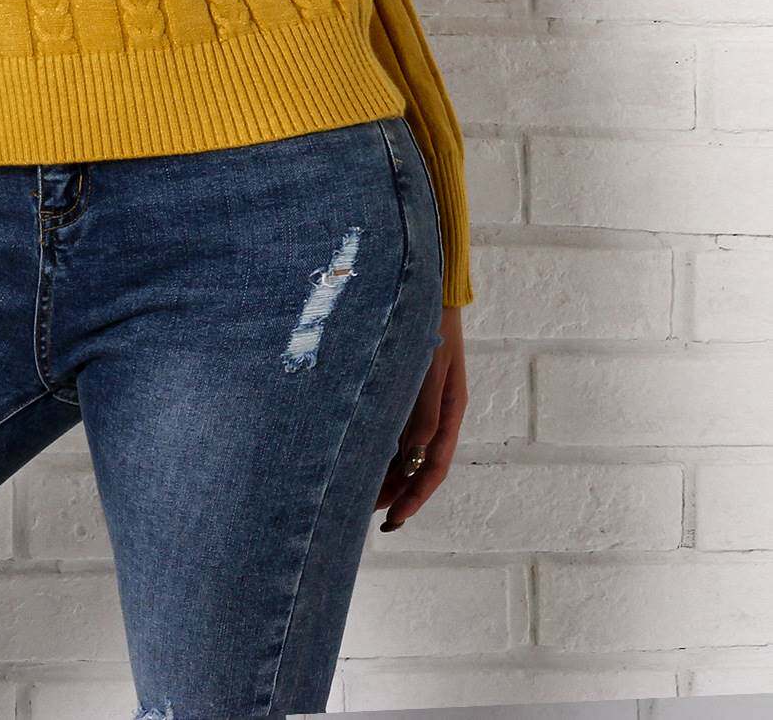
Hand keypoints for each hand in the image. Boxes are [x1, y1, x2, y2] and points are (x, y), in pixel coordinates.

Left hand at [373, 304, 465, 530]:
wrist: (425, 288)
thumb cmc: (428, 324)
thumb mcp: (428, 369)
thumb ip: (422, 413)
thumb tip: (413, 459)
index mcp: (450, 411)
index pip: (434, 468)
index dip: (414, 497)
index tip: (393, 520)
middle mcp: (437, 412)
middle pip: (419, 465)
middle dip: (396, 492)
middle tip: (364, 513)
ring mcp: (422, 401)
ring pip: (405, 449)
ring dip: (386, 473)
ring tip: (357, 494)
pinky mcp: (406, 388)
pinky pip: (395, 427)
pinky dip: (381, 446)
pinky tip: (360, 454)